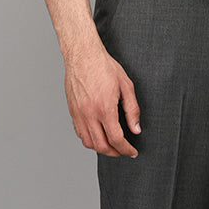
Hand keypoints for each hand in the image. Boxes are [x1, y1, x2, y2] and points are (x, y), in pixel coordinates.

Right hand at [64, 39, 140, 156]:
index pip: (116, 139)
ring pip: (88, 142)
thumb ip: (132, 109)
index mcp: (105, 108)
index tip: (132, 151)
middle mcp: (90, 114)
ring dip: (101, 148)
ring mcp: (79, 114)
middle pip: (101, 146)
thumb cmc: (104, 66)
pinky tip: (98, 134)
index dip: (126, 149)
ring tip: (111, 145)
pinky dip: (89, 139)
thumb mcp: (126, 85)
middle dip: (114, 153)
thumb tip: (135, 128)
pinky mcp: (72, 111)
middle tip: (123, 151)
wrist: (83, 55)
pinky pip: (80, 132)